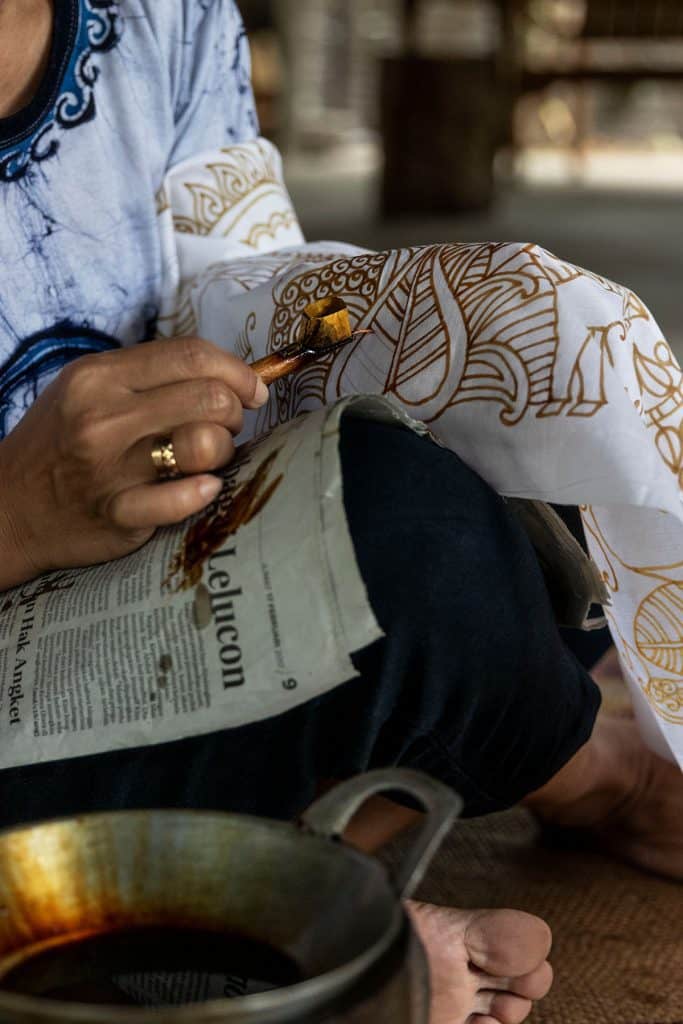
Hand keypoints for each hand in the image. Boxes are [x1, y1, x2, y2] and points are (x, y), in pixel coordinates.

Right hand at [0, 337, 268, 588]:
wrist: (8, 506)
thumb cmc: (60, 442)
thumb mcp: (89, 390)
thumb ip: (150, 377)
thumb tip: (227, 375)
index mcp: (100, 377)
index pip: (192, 355)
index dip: (237, 371)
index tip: (253, 390)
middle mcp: (104, 417)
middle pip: (209, 398)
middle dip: (234, 412)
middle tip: (226, 426)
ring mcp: (109, 468)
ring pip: (205, 444)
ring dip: (223, 451)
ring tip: (208, 457)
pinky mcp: (117, 514)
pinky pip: (183, 499)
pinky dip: (203, 492)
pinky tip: (202, 488)